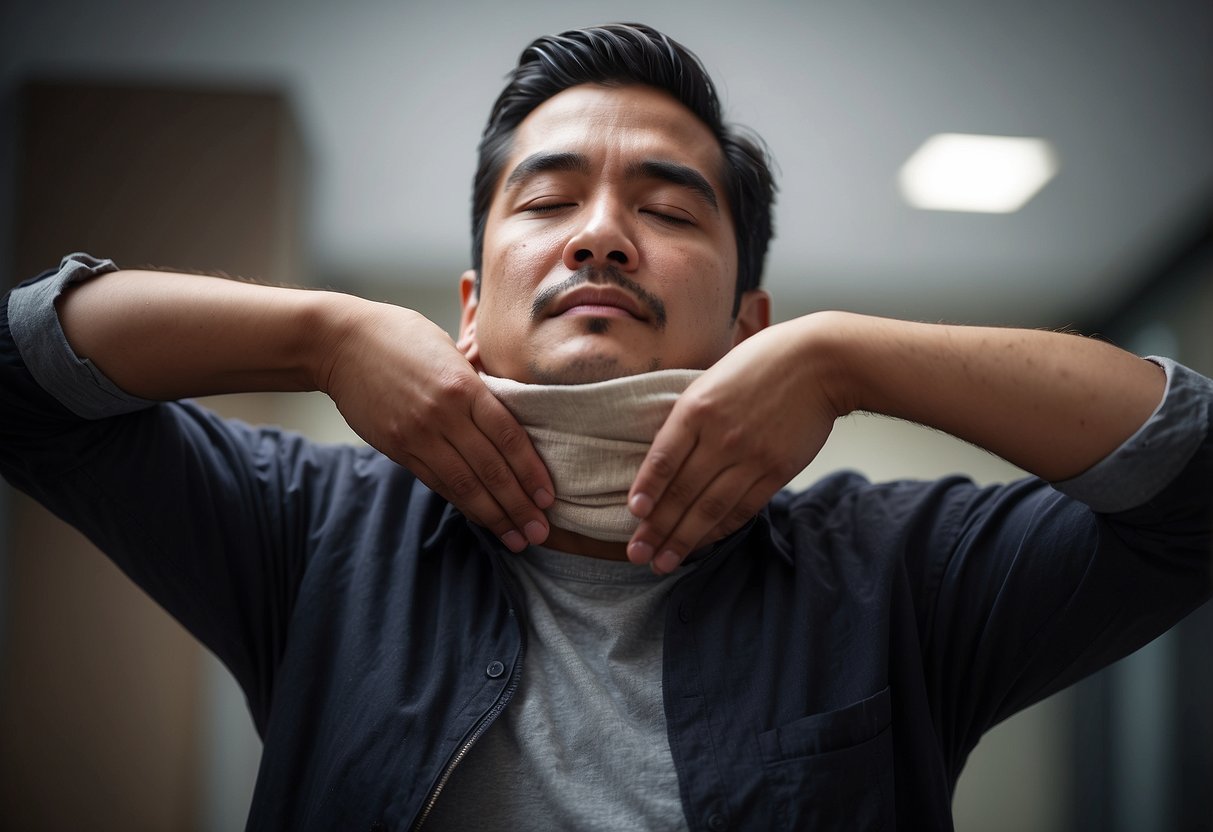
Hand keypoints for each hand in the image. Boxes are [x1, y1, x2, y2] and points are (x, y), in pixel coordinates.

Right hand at [319, 300, 553, 551]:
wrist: (339, 343)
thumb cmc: (401, 337)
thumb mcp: (448, 350)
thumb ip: (477, 386)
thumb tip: (508, 418)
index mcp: (463, 386)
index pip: (508, 438)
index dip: (531, 472)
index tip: (549, 497)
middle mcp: (443, 415)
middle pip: (490, 469)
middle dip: (518, 505)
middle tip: (540, 532)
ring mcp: (417, 435)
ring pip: (463, 485)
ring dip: (493, 515)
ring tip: (516, 538)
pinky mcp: (397, 448)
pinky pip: (436, 481)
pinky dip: (462, 502)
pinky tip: (481, 517)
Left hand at [625, 318, 839, 572]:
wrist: (820, 362)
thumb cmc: (761, 363)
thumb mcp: (712, 378)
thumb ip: (689, 416)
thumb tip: (664, 455)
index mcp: (696, 409)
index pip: (661, 460)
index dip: (645, 491)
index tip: (633, 514)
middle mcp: (719, 436)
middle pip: (681, 492)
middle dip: (656, 528)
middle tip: (637, 553)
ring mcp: (749, 457)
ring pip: (709, 508)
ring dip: (683, 539)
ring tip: (663, 562)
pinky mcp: (775, 470)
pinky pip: (742, 508)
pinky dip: (720, 529)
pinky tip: (703, 542)